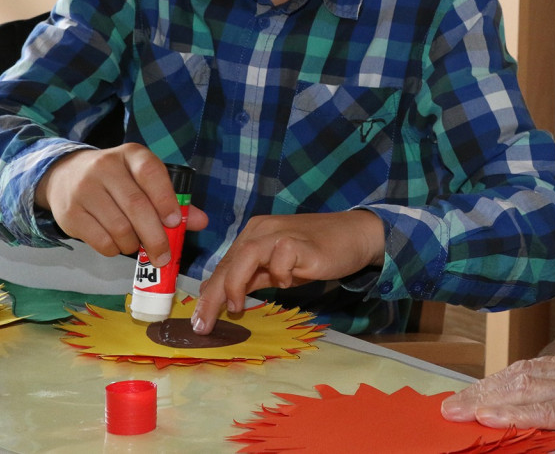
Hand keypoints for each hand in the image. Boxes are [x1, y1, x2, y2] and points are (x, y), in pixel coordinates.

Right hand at [35, 144, 208, 264]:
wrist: (65, 175)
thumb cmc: (118, 180)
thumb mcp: (144, 180)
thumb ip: (173, 200)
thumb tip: (200, 221)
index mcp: (131, 155)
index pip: (151, 173)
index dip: (165, 200)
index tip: (174, 223)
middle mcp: (105, 167)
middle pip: (136, 206)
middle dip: (155, 237)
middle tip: (164, 256)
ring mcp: (84, 190)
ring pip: (118, 228)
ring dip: (134, 245)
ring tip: (138, 244)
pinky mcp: (70, 213)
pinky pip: (100, 241)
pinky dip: (115, 249)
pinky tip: (118, 244)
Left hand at [191, 209, 385, 333]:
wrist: (354, 235)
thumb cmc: (317, 253)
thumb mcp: (279, 268)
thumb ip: (255, 277)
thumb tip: (226, 299)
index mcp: (254, 233)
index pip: (225, 264)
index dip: (210, 292)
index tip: (200, 319)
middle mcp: (262, 229)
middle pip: (229, 262)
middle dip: (212, 296)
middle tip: (203, 325)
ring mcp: (280, 233)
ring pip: (245, 257)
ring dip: (235, 285)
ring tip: (237, 307)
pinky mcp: (298, 242)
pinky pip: (279, 260)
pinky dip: (280, 275)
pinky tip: (290, 281)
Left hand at [441, 347, 554, 445]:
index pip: (536, 371)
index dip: (500, 383)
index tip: (472, 395)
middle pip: (525, 376)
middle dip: (485, 390)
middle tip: (450, 407)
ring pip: (531, 387)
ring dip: (491, 399)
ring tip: (460, 411)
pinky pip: (554, 409)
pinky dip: (519, 410)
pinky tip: (494, 414)